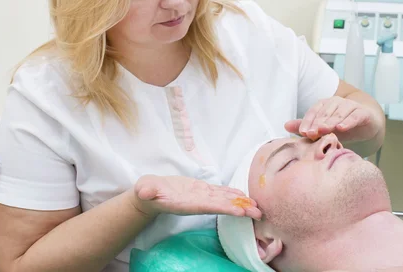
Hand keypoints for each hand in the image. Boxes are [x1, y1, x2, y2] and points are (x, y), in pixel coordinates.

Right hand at [133, 175, 261, 220]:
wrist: (149, 195)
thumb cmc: (147, 192)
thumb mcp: (145, 190)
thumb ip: (146, 191)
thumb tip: (144, 192)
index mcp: (187, 203)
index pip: (209, 206)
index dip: (225, 208)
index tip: (241, 212)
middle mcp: (197, 202)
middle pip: (222, 206)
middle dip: (240, 209)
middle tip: (259, 213)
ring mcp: (201, 196)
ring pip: (224, 199)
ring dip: (240, 202)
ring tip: (256, 206)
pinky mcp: (201, 190)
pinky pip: (219, 192)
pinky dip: (231, 193)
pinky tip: (242, 194)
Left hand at [285, 96, 374, 139]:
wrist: (367, 124)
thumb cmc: (341, 125)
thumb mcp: (324, 128)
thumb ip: (307, 126)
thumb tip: (285, 125)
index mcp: (325, 104)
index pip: (314, 111)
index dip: (308, 121)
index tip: (303, 132)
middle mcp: (337, 102)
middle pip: (326, 112)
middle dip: (318, 123)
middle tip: (311, 133)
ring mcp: (351, 106)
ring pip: (339, 113)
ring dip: (331, 122)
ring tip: (324, 130)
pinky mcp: (363, 113)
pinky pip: (354, 116)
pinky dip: (348, 121)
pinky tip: (342, 128)